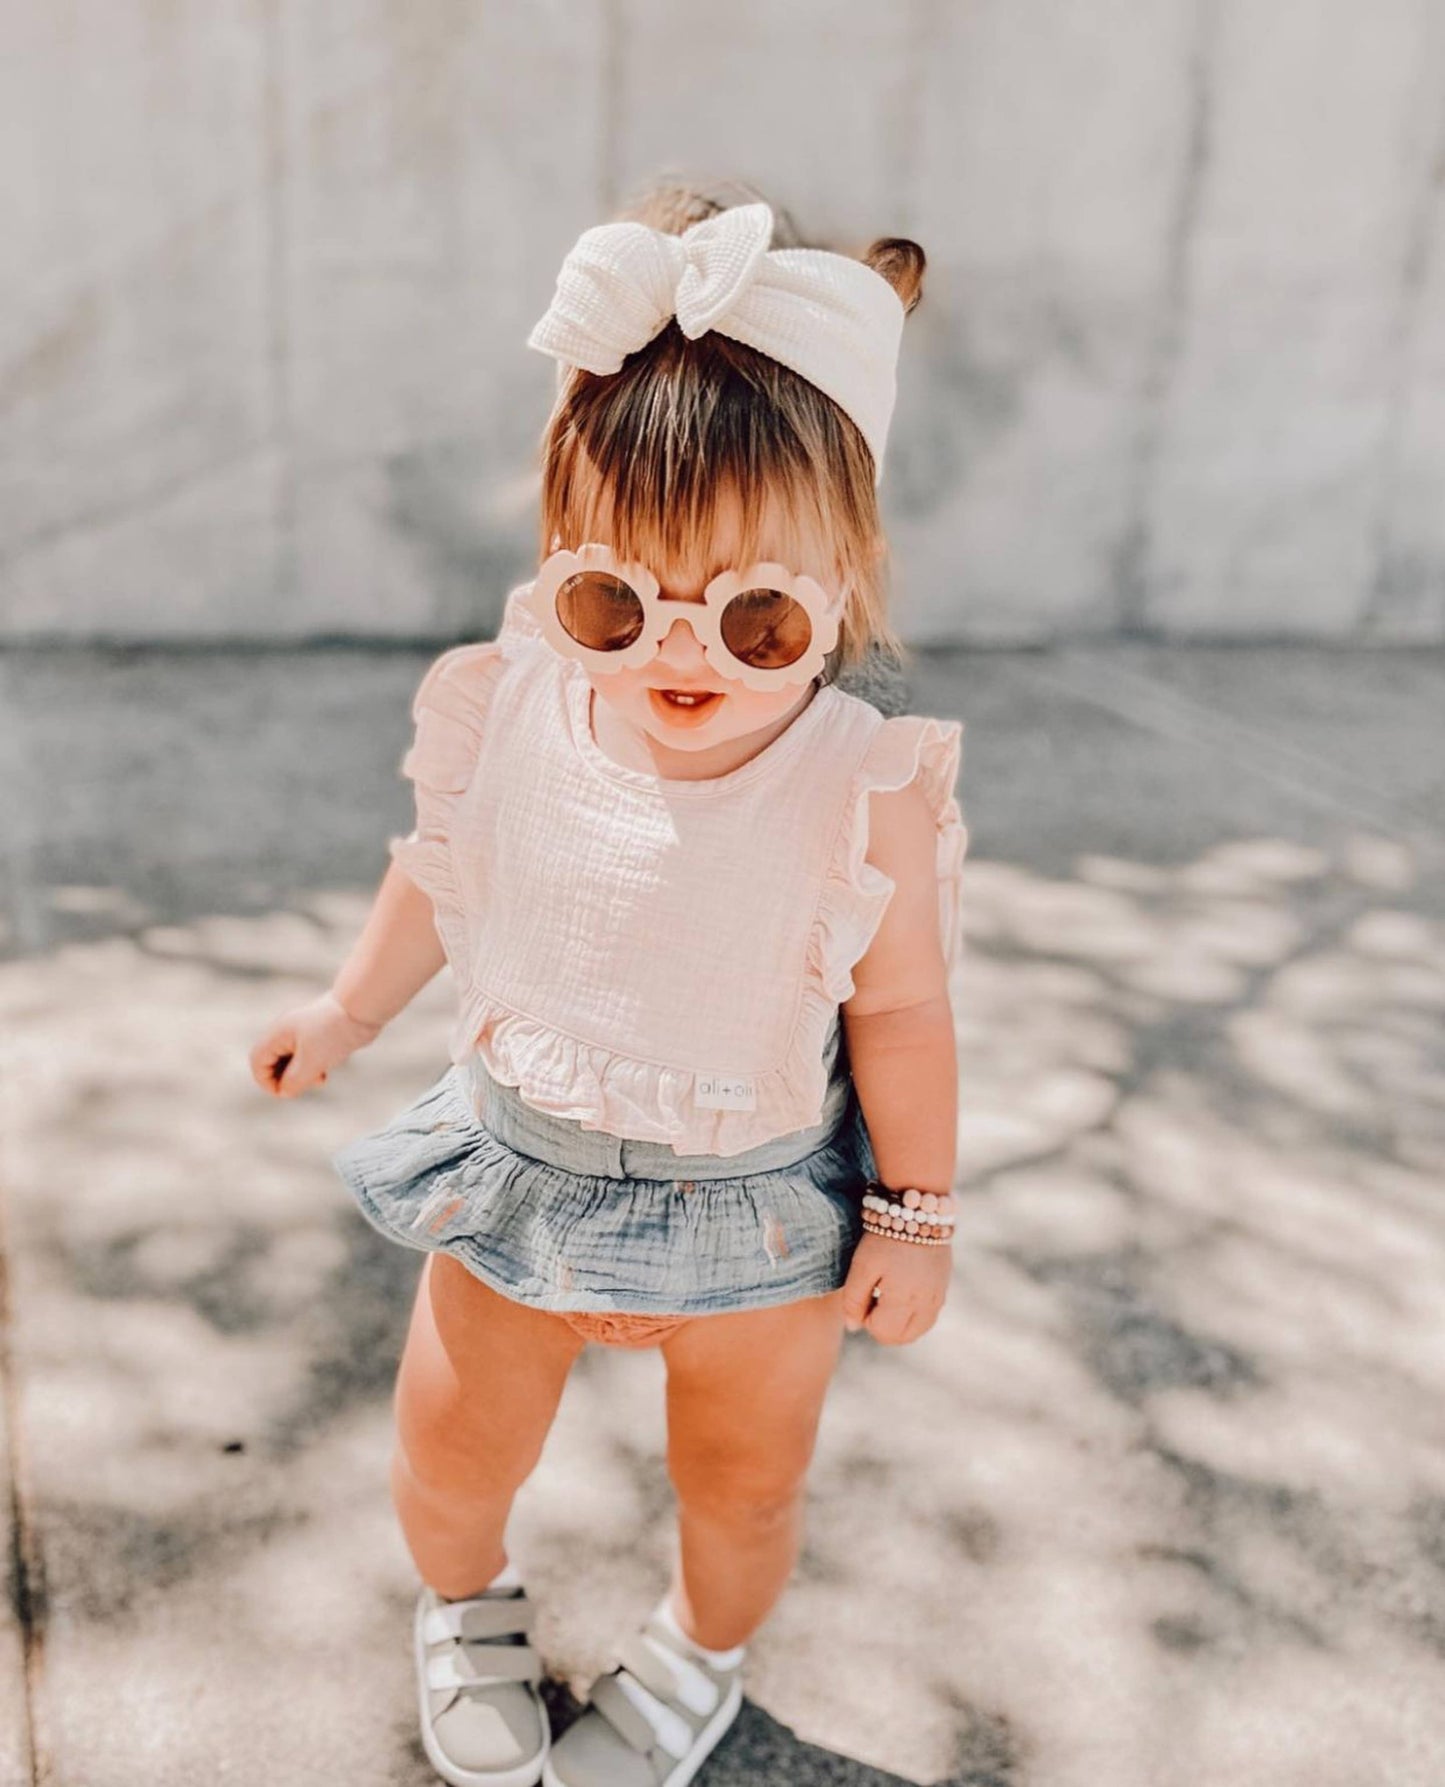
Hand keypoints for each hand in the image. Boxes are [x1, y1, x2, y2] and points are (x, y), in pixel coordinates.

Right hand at [248, 990, 382, 1098]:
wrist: (361, 1008)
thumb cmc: (334, 1032)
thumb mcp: (311, 1062)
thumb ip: (294, 1081)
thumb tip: (284, 1092)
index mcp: (278, 1034)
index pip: (258, 1061)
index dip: (266, 1081)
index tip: (285, 1092)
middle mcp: (287, 1031)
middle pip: (273, 1061)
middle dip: (285, 1078)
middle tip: (304, 1085)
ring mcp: (303, 1032)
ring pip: (292, 1060)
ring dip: (300, 1075)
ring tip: (318, 1078)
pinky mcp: (319, 1035)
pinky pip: (308, 1056)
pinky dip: (312, 1068)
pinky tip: (325, 1073)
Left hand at [840, 1229, 951, 1344]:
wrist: (918, 1211)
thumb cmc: (885, 1238)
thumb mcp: (862, 1266)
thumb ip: (854, 1300)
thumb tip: (853, 1328)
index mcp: (904, 1301)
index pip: (883, 1333)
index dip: (867, 1320)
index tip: (864, 1295)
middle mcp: (926, 1304)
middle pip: (902, 1338)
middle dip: (883, 1326)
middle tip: (874, 1298)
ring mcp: (938, 1297)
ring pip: (918, 1330)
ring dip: (900, 1323)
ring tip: (887, 1296)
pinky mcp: (943, 1288)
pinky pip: (929, 1317)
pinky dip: (914, 1315)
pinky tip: (902, 1293)